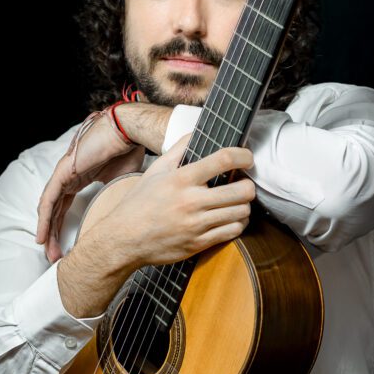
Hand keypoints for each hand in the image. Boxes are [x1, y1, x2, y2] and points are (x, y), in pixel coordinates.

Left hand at [36, 110, 146, 263]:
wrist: (129, 132)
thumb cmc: (128, 150)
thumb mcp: (121, 182)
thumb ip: (113, 197)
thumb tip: (118, 218)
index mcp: (81, 177)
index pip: (67, 207)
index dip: (64, 227)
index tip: (66, 247)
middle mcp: (69, 176)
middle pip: (56, 210)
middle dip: (54, 234)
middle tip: (55, 256)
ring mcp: (64, 173)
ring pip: (49, 207)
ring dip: (47, 230)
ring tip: (47, 250)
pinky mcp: (64, 171)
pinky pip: (49, 199)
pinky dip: (44, 217)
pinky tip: (42, 233)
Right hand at [105, 133, 256, 268]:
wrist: (124, 239)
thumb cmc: (140, 203)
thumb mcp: (156, 170)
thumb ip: (179, 148)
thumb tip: (197, 130)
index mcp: (181, 179)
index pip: (223, 160)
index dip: (243, 156)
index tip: (247, 157)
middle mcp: (190, 201)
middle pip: (241, 191)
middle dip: (248, 186)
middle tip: (244, 184)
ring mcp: (196, 225)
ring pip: (240, 212)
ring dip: (244, 206)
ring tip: (238, 202)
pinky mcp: (198, 244)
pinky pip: (232, 232)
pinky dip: (237, 224)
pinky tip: (231, 219)